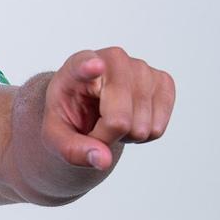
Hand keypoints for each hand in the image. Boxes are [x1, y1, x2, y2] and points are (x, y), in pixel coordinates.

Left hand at [42, 46, 175, 171]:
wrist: (87, 104)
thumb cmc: (70, 115)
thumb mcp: (56, 137)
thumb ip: (73, 150)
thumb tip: (103, 160)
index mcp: (76, 66)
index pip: (84, 64)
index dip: (90, 67)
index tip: (94, 66)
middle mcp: (114, 59)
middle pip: (119, 119)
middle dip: (107, 136)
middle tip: (95, 126)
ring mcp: (142, 68)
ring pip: (142, 127)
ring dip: (126, 135)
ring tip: (112, 119)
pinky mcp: (164, 80)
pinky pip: (158, 128)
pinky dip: (144, 134)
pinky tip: (130, 118)